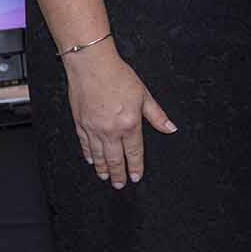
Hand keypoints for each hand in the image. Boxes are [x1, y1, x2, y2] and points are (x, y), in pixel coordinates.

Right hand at [65, 45, 175, 188]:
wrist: (92, 66)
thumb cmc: (118, 76)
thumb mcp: (144, 95)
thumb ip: (157, 115)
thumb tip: (170, 128)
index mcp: (129, 124)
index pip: (134, 152)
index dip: (135, 167)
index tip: (136, 177)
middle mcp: (110, 130)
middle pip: (115, 159)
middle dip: (119, 174)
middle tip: (120, 185)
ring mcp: (93, 128)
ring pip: (99, 155)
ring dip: (103, 169)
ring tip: (106, 177)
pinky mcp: (80, 123)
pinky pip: (85, 144)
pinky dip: (89, 155)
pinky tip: (91, 160)